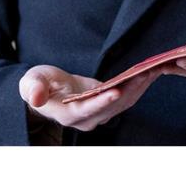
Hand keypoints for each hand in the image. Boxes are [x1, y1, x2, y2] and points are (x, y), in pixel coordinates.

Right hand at [18, 64, 162, 131]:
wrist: (48, 92)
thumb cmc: (38, 84)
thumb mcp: (31, 82)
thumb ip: (33, 89)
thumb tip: (35, 98)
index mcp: (68, 114)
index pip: (88, 109)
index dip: (102, 101)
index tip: (116, 91)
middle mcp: (87, 118)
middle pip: (112, 106)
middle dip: (130, 89)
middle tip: (146, 72)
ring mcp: (99, 114)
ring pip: (124, 102)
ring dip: (140, 86)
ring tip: (154, 68)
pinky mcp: (108, 105)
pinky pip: (127, 97)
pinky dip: (139, 85)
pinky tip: (151, 71)